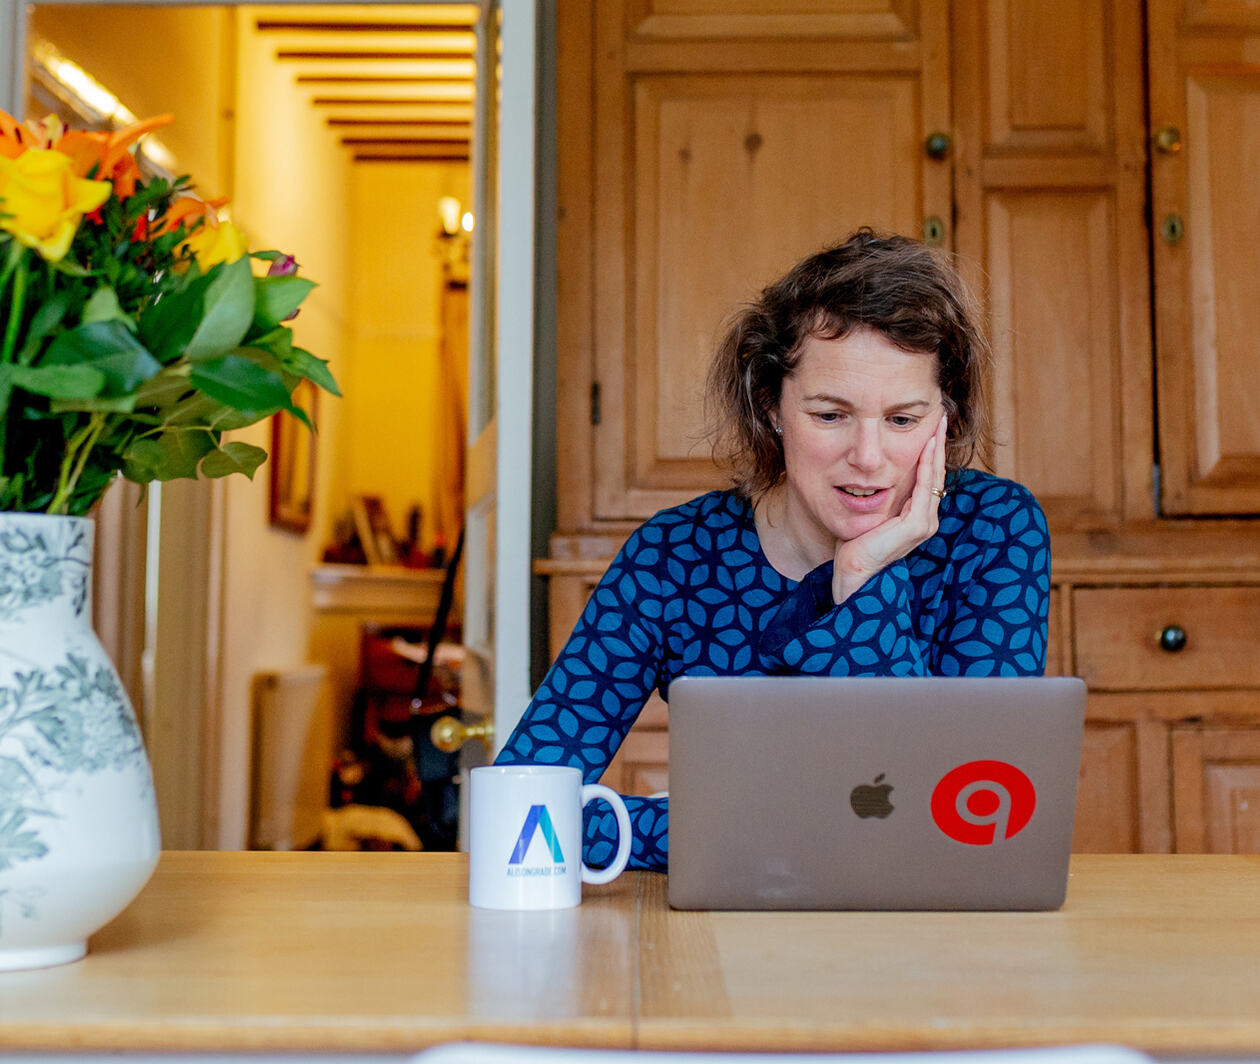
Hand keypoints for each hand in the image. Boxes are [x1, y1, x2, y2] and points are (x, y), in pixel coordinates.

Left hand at [832, 414, 946, 603]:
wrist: (852, 572)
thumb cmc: (854, 545)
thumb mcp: (869, 512)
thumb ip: (879, 495)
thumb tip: (871, 471)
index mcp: (917, 516)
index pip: (928, 477)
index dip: (930, 451)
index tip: (930, 426)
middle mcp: (926, 519)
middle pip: (935, 473)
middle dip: (938, 443)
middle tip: (941, 416)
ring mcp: (924, 523)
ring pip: (933, 477)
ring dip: (936, 449)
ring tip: (938, 424)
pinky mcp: (916, 526)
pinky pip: (924, 488)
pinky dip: (926, 466)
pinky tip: (926, 446)